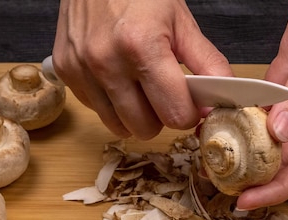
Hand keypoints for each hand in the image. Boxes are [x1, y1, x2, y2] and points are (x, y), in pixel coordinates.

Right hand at [52, 0, 232, 138]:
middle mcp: (106, 62)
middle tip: (165, 92)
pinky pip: (97, 110)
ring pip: (119, 127)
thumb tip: (222, 101)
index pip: (174, 114)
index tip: (191, 103)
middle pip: (146, 128)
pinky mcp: (65, 71)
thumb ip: (208, 64)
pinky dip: (112, 102)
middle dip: (161, 116)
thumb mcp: (182, 23)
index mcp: (141, 47)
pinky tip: (118, 76)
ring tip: (141, 84)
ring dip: (136, 114)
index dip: (189, 113)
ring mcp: (81, 68)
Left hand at [236, 0, 287, 209]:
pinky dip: (246, 120)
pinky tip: (225, 128)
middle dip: (260, 177)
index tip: (249, 200)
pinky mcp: (287, 81)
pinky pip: (265, 110)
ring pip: (275, 138)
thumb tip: (280, 135)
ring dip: (250, 152)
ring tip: (220, 164)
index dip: (280, 187)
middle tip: (225, 188)